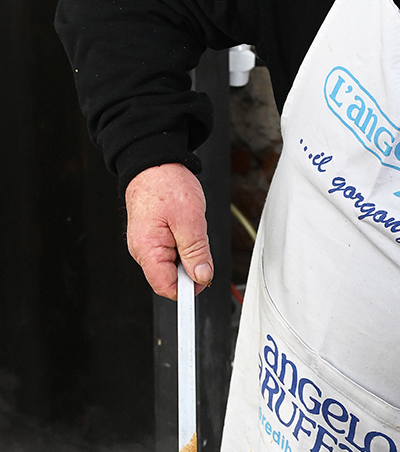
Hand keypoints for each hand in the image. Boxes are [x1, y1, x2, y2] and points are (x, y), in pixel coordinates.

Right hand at [125, 163, 213, 298]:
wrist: (154, 163)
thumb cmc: (167, 185)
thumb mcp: (190, 220)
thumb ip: (196, 252)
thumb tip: (202, 277)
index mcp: (147, 250)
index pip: (167, 288)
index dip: (188, 289)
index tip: (204, 281)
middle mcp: (143, 251)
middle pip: (171, 278)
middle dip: (191, 267)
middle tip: (197, 241)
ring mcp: (147, 245)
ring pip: (174, 264)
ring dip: (188, 253)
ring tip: (188, 228)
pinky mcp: (153, 238)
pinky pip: (172, 251)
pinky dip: (183, 243)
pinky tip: (184, 227)